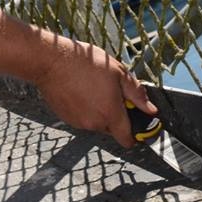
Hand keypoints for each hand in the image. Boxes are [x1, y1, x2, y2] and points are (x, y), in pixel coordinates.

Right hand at [35, 39, 156, 147]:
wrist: (51, 61)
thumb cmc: (83, 63)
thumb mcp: (118, 72)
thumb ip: (137, 94)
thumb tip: (151, 109)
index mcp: (111, 113)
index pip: (128, 139)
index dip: (136, 135)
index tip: (137, 125)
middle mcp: (94, 123)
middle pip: (112, 128)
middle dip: (115, 114)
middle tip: (110, 92)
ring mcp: (78, 122)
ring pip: (96, 122)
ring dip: (98, 110)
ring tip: (92, 87)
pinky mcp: (66, 117)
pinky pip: (81, 117)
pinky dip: (84, 108)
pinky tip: (80, 90)